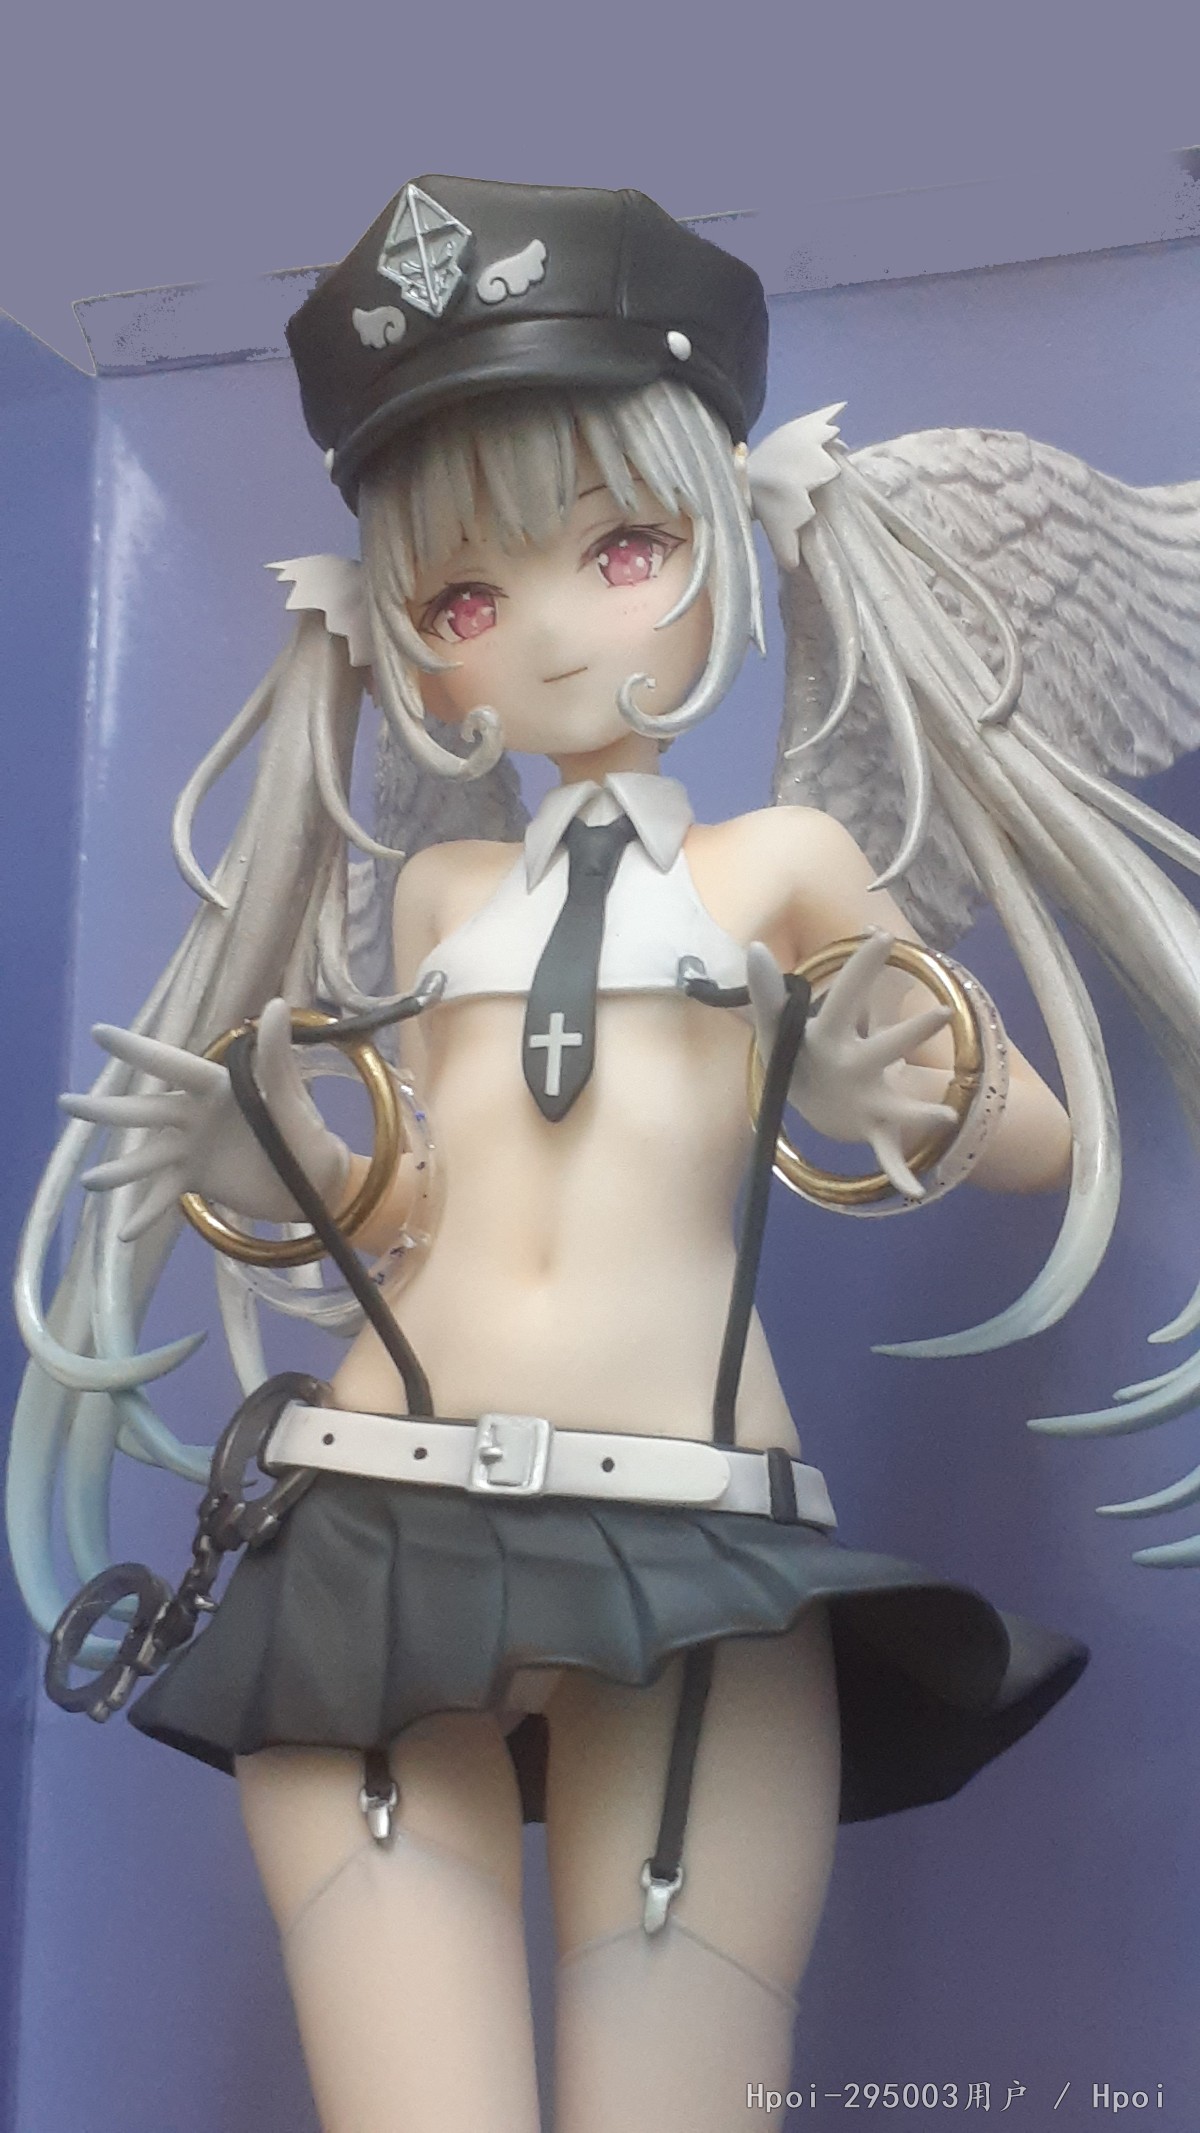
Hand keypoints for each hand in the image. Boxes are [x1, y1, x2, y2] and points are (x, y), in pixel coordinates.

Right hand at [60, 998, 350, 1240]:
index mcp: (216, 1088)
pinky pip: (163, 1196)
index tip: (99, 1033)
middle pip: (144, 1112)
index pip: (170, 1066)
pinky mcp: (196, 1180)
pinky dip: (145, 1214)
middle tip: (66, 1102)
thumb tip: (276, 1006)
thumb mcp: (291, 1098)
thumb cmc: (306, 1134)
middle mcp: (195, 1116)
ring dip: (117, 1170)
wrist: (316, 1184)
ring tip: (88, 1181)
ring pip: (145, 1156)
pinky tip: (122, 1234)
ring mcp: (191, 1149)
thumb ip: (275, 1057)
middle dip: (106, 1110)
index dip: (136, 1051)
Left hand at [746, 931, 957, 1198]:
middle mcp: (861, 1064)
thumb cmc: (797, 1053)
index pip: (846, 999)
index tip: (882, 935)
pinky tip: (913, 1190)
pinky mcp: (871, 1128)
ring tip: (947, 1118)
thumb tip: (756, 947)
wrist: (816, 1097)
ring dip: (921, 1113)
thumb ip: (766, 991)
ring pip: (899, 1104)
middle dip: (911, 1035)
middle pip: (887, 1049)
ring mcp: (871, 1098)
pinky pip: (888, 1153)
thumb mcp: (775, 1026)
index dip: (861, 970)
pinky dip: (901, 1173)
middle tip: (943, 1015)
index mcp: (834, 1036)